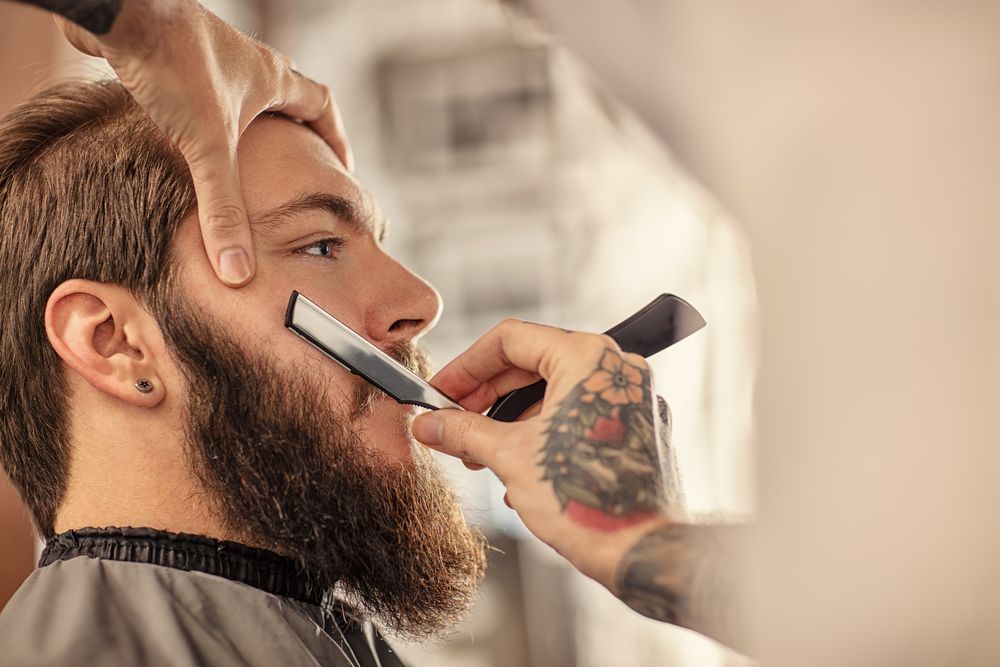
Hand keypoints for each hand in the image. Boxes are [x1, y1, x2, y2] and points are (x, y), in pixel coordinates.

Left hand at [55, 0, 352, 285]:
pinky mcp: (172, 55)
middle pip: (286, 96)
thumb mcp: (206, 147)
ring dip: (249, 123)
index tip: (340, 166)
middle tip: (296, 165)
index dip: (335, 139)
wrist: (117, 11)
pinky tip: (185, 138)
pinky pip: (202, 89)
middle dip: (295, 132)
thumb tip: (238, 269)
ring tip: (244, 160)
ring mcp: (209, 55)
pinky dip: (205, 116)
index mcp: (270, 79)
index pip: (322, 106)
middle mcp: (246, 62)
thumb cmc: (172, 64)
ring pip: (243, 92)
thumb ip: (223, 208)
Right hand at [410, 319, 681, 588]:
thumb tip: (431, 423)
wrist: (641, 550)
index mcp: (587, 358)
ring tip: (479, 456)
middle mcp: (614, 370)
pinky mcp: (635, 430)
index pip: (510, 340)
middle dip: (486, 397)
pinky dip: (542, 435)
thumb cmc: (589, 500)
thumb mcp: (511, 457)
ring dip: (511, 422)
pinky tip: (516, 471)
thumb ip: (465, 432)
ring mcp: (629, 400)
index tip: (441, 390)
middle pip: (531, 364)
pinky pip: (578, 417)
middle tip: (452, 421)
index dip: (466, 365)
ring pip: (554, 394)